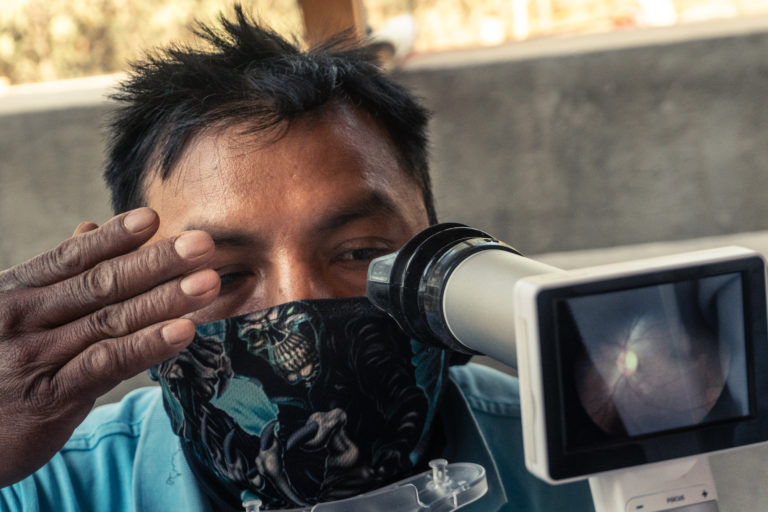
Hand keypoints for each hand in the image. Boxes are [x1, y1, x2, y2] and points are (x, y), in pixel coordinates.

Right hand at [0, 208, 219, 485]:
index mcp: (16, 291)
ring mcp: (37, 358)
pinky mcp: (51, 398)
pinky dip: (147, 346)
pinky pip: (107, 365)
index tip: (153, 217)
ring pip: (110, 321)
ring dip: (164, 300)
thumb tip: (89, 227)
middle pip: (100, 284)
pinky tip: (183, 331)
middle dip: (156, 262)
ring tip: (206, 283)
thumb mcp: (12, 310)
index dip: (113, 238)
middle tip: (202, 244)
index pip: (71, 258)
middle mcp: (24, 319)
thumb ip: (56, 274)